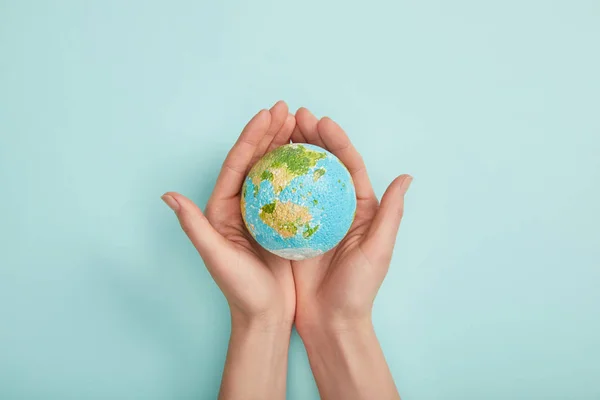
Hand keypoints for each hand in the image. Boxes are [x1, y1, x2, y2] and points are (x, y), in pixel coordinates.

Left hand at [162, 101, 295, 398]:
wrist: (264, 315)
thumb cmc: (241, 291)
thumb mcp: (216, 258)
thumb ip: (194, 226)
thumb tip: (169, 196)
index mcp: (221, 209)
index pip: (237, 164)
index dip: (251, 137)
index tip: (268, 115)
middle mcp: (239, 206)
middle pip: (254, 160)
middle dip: (269, 132)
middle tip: (286, 109)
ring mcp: (260, 211)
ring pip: (273, 170)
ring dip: (284, 145)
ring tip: (300, 123)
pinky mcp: (279, 221)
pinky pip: (289, 187)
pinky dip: (299, 169)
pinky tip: (313, 157)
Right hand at [290, 108, 410, 399]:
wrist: (331, 321)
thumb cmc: (358, 289)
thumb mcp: (378, 251)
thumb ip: (390, 213)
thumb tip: (406, 176)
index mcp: (360, 208)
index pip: (348, 165)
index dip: (336, 141)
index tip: (320, 122)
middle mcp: (336, 208)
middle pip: (323, 165)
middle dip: (310, 137)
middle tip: (294, 117)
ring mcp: (313, 217)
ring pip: (300, 177)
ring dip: (290, 153)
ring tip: (276, 130)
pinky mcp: (293, 229)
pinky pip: (282, 198)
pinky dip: (274, 179)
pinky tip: (262, 164)